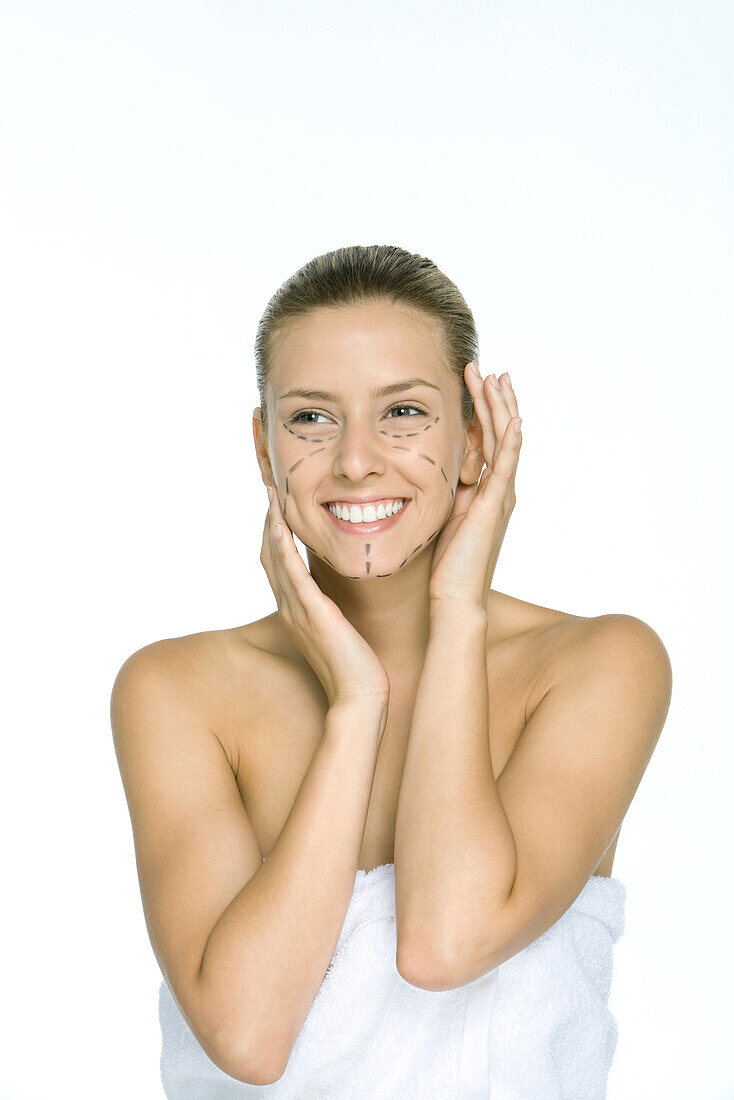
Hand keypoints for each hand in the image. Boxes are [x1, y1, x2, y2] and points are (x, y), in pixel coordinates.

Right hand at [260, 485, 390, 707]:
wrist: (360, 696)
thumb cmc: (356, 665)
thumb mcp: (340, 627)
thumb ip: (334, 607)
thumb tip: (339, 592)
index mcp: (296, 609)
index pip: (277, 563)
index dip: (275, 532)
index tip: (279, 504)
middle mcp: (290, 607)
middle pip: (269, 555)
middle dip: (269, 520)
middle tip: (270, 488)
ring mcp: (297, 610)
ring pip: (275, 560)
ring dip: (272, 525)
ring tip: (272, 496)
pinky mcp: (311, 614)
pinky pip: (292, 575)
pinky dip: (283, 549)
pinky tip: (281, 527)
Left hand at [428, 364, 521, 608]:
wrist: (453, 598)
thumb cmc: (444, 565)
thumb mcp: (441, 515)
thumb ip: (443, 491)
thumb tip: (424, 468)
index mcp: (485, 490)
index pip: (487, 439)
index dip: (481, 409)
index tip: (470, 381)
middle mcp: (498, 489)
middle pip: (500, 432)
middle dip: (492, 398)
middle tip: (483, 368)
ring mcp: (500, 497)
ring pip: (506, 442)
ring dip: (501, 408)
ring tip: (495, 378)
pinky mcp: (495, 507)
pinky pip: (506, 468)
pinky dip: (512, 442)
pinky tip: (513, 419)